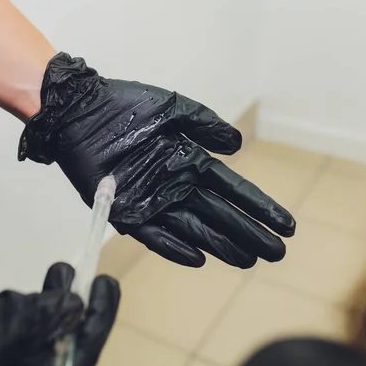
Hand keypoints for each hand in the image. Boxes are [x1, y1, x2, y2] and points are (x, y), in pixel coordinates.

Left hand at [19, 53, 295, 268]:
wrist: (79, 111)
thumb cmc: (126, 106)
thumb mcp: (174, 109)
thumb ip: (206, 125)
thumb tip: (238, 145)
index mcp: (190, 161)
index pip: (233, 189)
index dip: (259, 207)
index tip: (286, 224)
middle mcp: (176, 185)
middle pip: (219, 215)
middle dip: (248, 233)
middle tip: (275, 253)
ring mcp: (152, 200)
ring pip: (194, 229)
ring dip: (220, 245)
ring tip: (247, 260)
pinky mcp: (126, 211)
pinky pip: (154, 234)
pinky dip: (174, 247)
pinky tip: (198, 259)